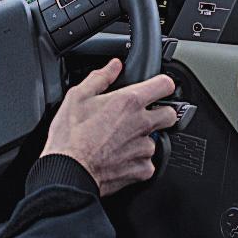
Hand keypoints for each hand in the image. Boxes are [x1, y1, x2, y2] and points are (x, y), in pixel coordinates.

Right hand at [41, 58, 177, 196]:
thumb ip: (100, 77)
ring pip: (156, 140)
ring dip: (143, 139)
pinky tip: (119, 158)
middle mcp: (142, 124)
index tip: (156, 88)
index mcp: (129, 102)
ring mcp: (144, 149)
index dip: (162, 84)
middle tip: (142, 115)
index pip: (165, 85)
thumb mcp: (78, 96)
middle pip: (170, 114)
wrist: (67, 171)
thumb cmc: (70, 136)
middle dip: (161, 112)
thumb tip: (114, 66)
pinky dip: (137, 161)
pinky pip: (148, 163)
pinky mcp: (142, 170)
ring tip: (120, 141)